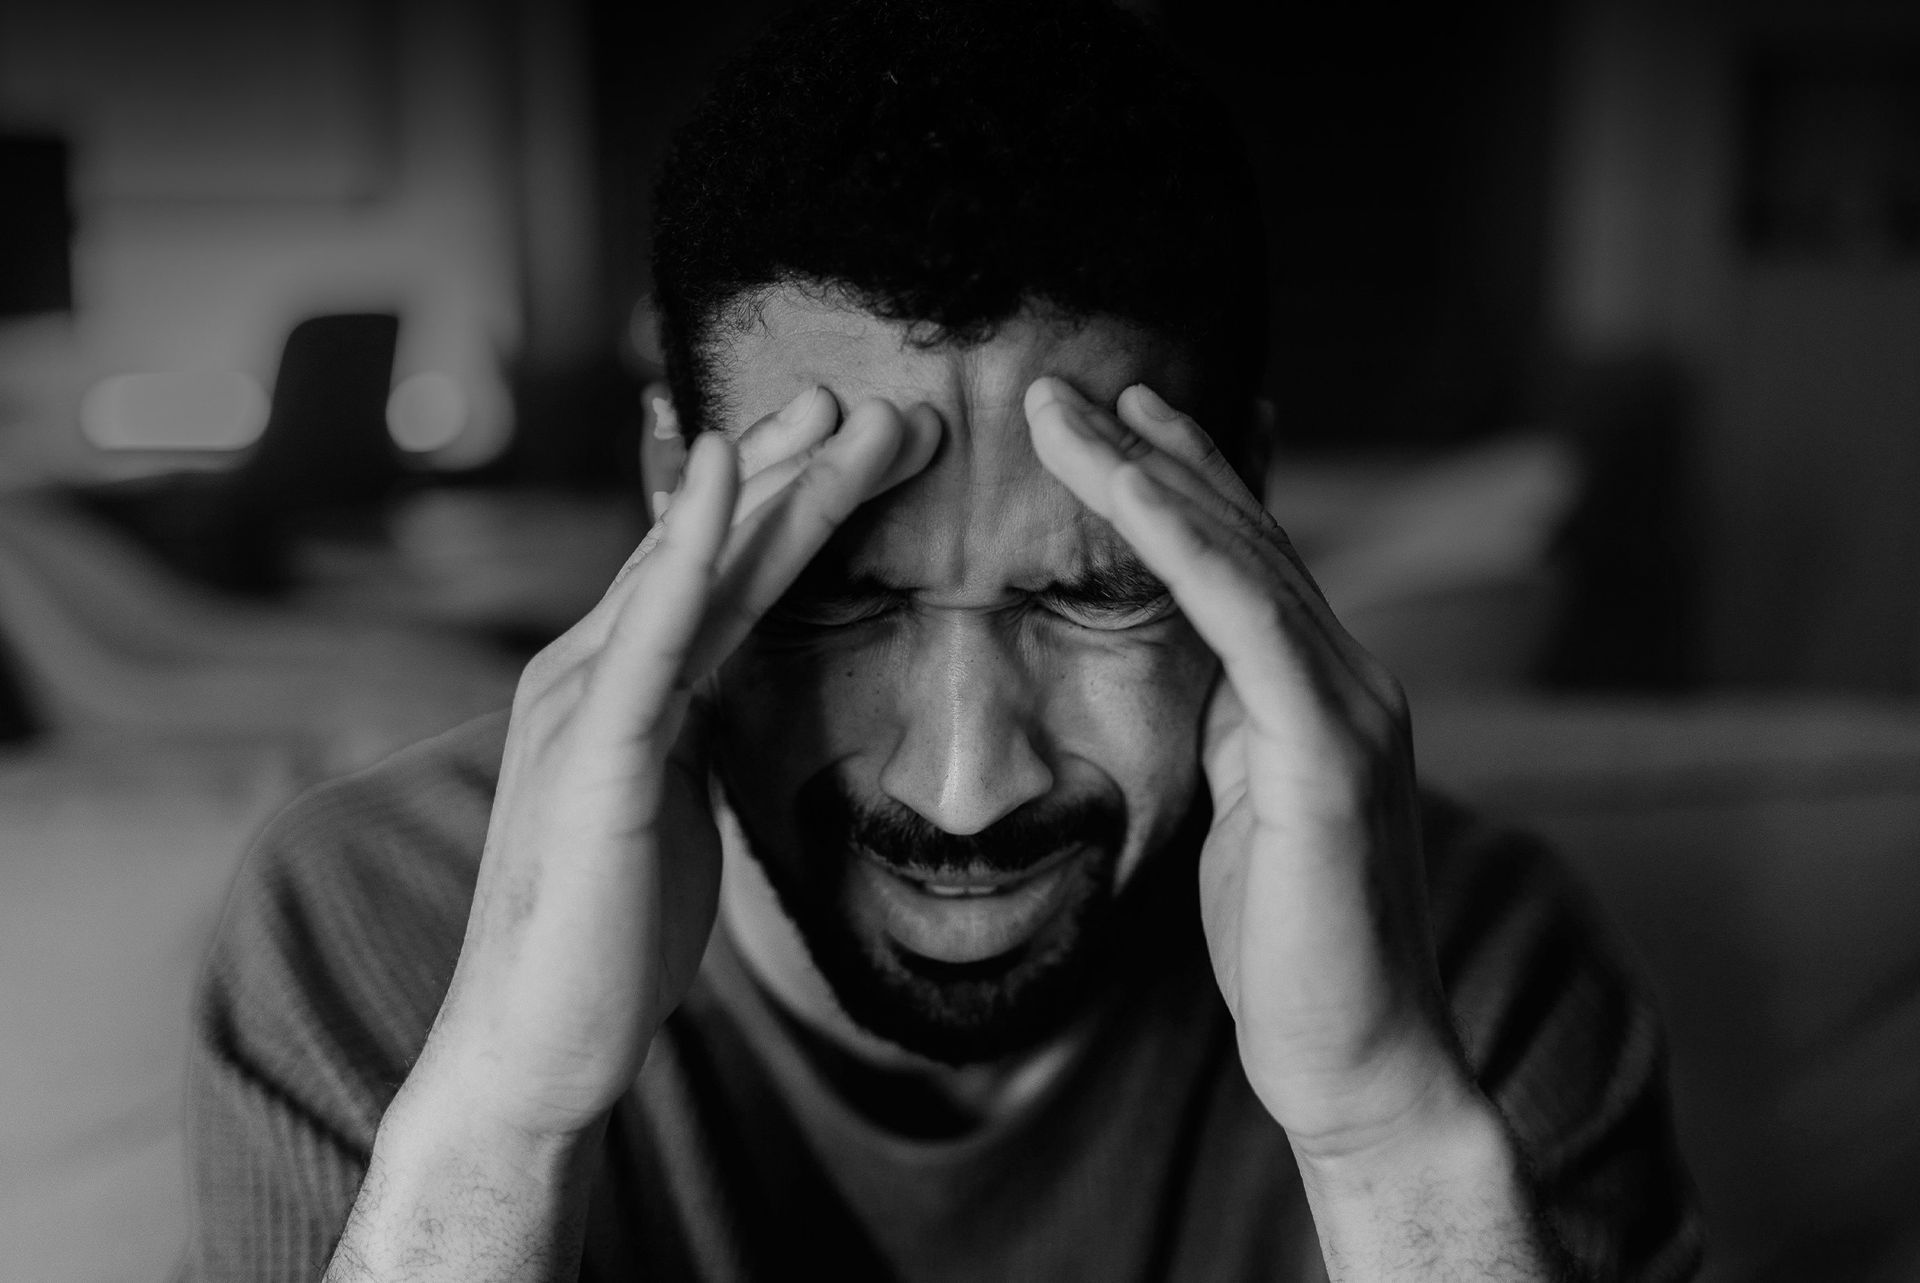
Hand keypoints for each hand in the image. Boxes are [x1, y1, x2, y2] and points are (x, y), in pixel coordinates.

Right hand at [410, 388, 939, 1141]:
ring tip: (846, 412)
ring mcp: (585, 703)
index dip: (785, 503)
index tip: (860, 444)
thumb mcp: (671, 804)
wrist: (537, 1048)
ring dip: (774, 483)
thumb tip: (736, 686)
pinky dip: (686, 546)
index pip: (715, 574)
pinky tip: (723, 475)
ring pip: (694, 571)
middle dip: (796, 469)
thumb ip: (692, 729)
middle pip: (711, 549)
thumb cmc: (611, 933)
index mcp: (619, 688)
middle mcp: (591, 671)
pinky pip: (652, 633)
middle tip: (880, 400)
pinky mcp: (595, 754)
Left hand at [1024, 377, 1473, 1157]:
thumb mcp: (1245, 815)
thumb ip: (1234, 734)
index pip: (1246, 562)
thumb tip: (1194, 680)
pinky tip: (1127, 487)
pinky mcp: (1329, 753)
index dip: (1184, 480)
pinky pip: (1249, 621)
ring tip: (1072, 409)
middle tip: (1067, 385)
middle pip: (1240, 535)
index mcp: (1321, 696)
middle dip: (1151, 451)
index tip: (1117, 418)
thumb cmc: (1290, 952)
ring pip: (1242, 556)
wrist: (1358, 1062)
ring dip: (1150, 471)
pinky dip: (1186, 545)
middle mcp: (1349, 680)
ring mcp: (1350, 709)